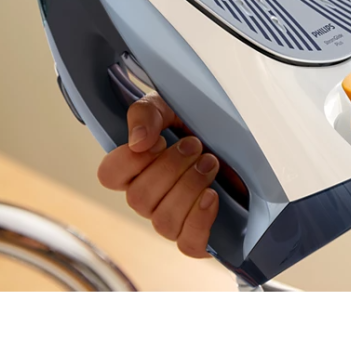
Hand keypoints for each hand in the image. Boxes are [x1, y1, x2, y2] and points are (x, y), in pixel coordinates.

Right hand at [97, 91, 219, 257]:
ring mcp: (170, 220)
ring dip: (189, 187)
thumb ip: (147, 113)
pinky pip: (187, 243)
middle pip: (138, 198)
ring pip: (163, 221)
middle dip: (172, 168)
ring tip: (210, 164)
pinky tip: (213, 196)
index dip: (130, 161)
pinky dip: (199, 219)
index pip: (109, 175)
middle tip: (196, 145)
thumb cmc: (200, 127)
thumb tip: (138, 142)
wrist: (242, 146)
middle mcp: (148, 198)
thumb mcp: (171, 107)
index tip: (159, 141)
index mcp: (135, 168)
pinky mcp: (195, 237)